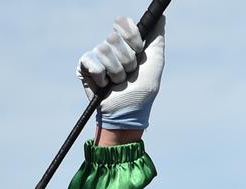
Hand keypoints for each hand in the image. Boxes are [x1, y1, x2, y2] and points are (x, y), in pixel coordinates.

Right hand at [77, 15, 165, 129]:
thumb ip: (157, 40)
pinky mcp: (84, 66)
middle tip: (128, 74)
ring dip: (116, 72)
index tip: (138, 52)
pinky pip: (92, 62)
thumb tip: (161, 17)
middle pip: (114, 38)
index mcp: (126, 43)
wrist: (128, 114)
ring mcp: (96, 56)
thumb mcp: (154, 64)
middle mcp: (110, 46)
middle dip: (126, 61)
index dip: (132, 38)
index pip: (123, 23)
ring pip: (104, 51)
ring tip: (118, 83)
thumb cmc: (142, 93)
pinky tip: (105, 86)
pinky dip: (102, 77)